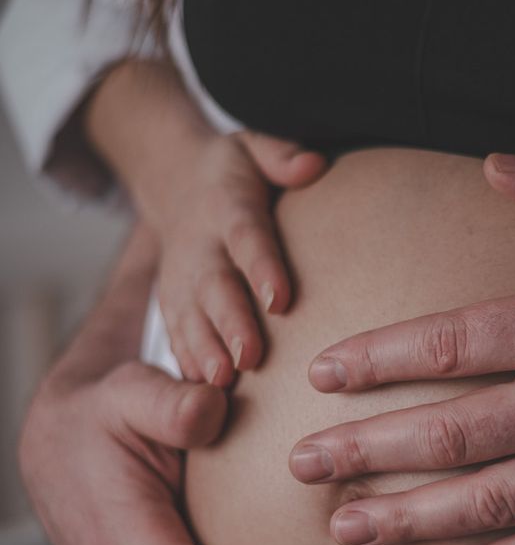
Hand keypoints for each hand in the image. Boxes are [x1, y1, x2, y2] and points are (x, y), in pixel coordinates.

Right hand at [155, 130, 326, 384]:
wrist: (175, 181)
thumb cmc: (235, 171)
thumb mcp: (254, 148)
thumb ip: (282, 157)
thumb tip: (313, 166)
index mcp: (227, 208)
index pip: (247, 237)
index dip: (262, 267)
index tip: (281, 298)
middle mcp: (200, 247)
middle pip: (215, 287)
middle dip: (230, 324)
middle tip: (250, 358)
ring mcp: (181, 278)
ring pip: (191, 318)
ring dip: (204, 352)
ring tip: (221, 386)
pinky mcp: (172, 302)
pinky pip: (176, 335)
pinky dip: (186, 364)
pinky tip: (200, 396)